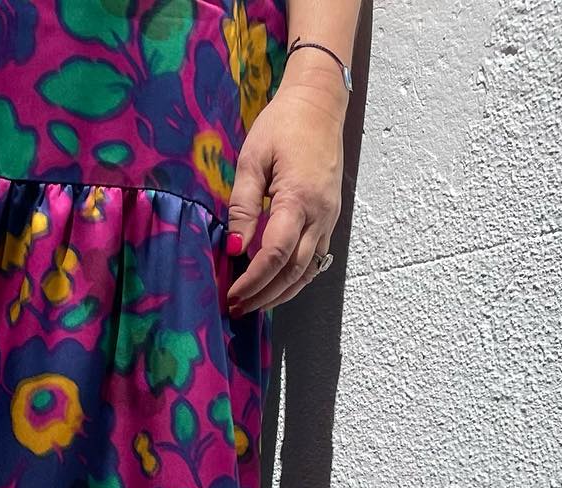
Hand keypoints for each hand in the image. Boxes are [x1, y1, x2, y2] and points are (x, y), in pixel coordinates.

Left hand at [225, 78, 345, 316]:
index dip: (252, 281)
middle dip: (264, 296)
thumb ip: (242, 207)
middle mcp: (320, 215)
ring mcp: (330, 219)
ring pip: (308, 271)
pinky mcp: (331, 218)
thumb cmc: (282, 126)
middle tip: (236, 310)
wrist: (320, 103)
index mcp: (299, 199)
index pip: (275, 255)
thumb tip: (234, 249)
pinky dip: (295, 278)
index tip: (231, 295)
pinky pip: (315, 259)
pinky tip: (274, 286)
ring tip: (253, 305)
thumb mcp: (252, 160)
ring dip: (281, 293)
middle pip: (294, 272)